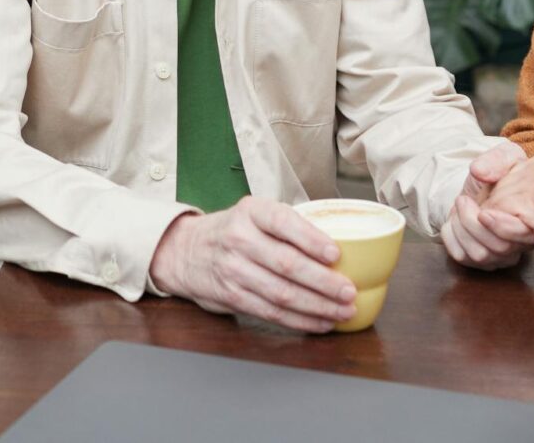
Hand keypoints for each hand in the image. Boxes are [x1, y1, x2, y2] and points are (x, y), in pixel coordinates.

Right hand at [148, 197, 357, 333]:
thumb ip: (287, 226)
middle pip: (287, 264)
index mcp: (251, 211)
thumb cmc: (233, 231)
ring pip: (281, 293)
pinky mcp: (232, 296)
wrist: (185, 251)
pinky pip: (271, 313)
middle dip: (323, 282)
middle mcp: (239, 239)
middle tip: (349, 291)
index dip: (311, 239)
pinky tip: (321, 322)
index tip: (335, 254)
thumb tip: (341, 247)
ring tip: (343, 311)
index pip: (283, 222)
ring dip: (317, 306)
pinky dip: (300, 320)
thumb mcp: (253, 214)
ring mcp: (233, 270)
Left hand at [442, 141, 533, 270]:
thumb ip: (499, 159)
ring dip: (460, 227)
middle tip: (463, 200)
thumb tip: (479, 172)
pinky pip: (464, 257)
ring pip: (481, 254)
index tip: (484, 205)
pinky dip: (451, 236)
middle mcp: (524, 241)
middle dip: (472, 222)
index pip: (524, 235)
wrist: (480, 187)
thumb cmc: (498, 175)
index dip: (499, 223)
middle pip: (501, 247)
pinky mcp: (484, 261)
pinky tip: (453, 221)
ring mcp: (505, 254)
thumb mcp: (505, 156)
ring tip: (460, 205)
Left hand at [474, 151, 533, 287]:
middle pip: (493, 193)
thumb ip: (509, 186)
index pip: (497, 178)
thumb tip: (476, 183)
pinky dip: (507, 234)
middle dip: (506, 217)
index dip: (506, 204)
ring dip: (509, 228)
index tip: (533, 215)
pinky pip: (499, 221)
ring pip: (493, 208)